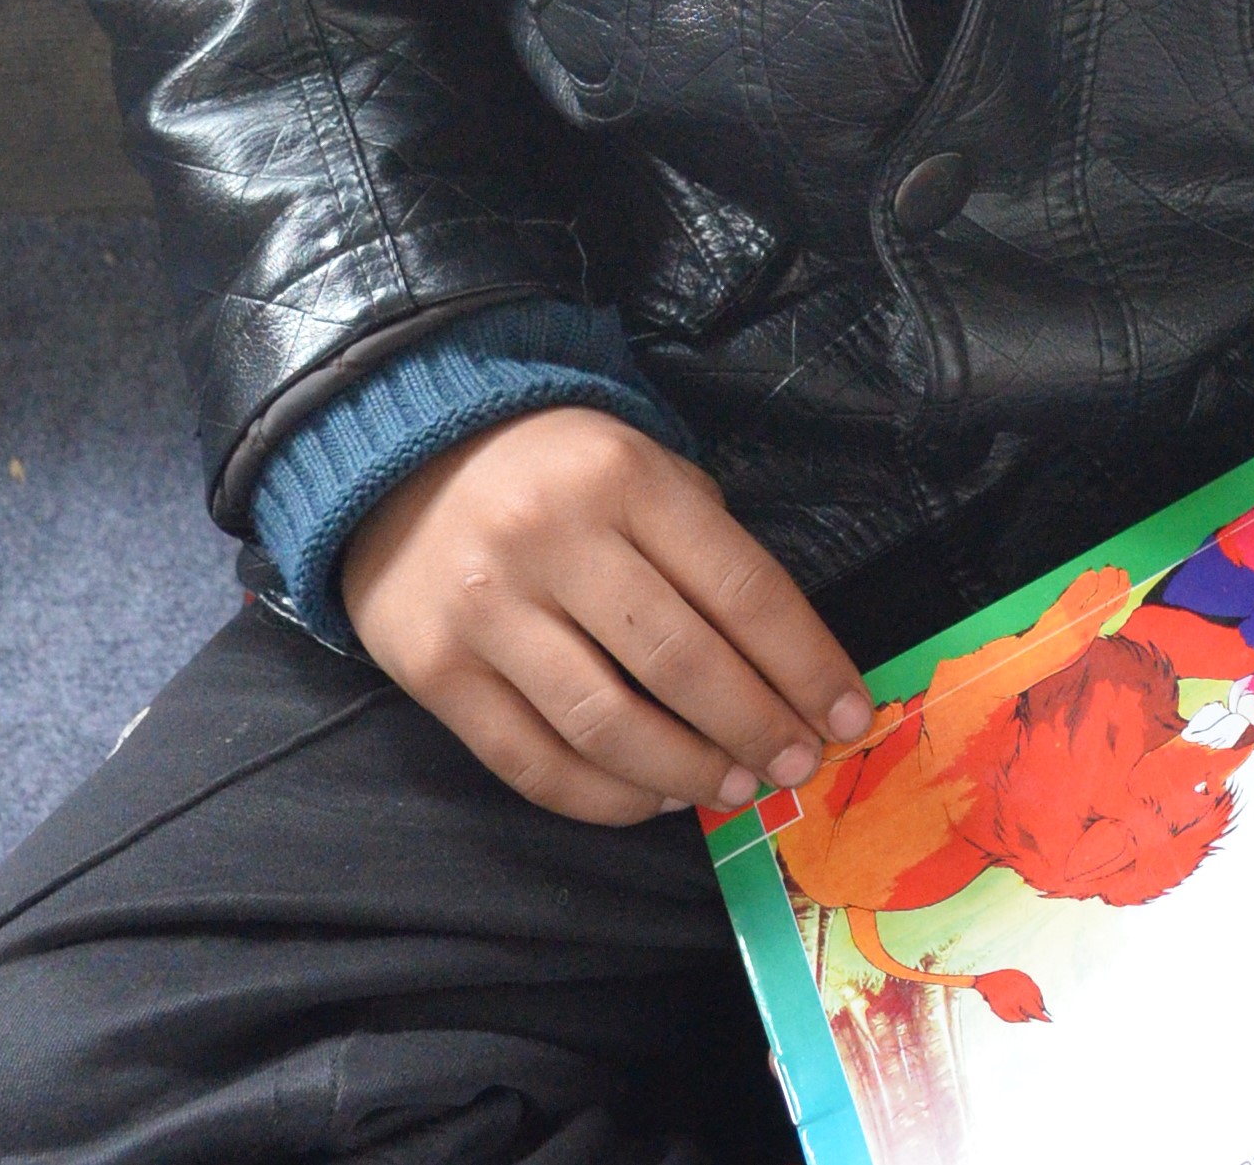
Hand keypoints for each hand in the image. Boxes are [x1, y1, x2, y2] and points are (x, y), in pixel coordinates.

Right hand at [341, 406, 874, 824]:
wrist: (404, 455)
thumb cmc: (556, 469)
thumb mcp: (641, 467)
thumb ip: (705, 549)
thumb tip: (788, 669)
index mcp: (621, 477)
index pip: (739, 588)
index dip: (804, 664)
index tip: (848, 717)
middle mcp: (551, 539)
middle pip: (681, 663)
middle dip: (757, 727)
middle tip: (799, 765)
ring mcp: (485, 610)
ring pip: (608, 726)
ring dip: (688, 773)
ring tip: (735, 788)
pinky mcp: (434, 672)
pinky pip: (533, 763)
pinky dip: (604, 798)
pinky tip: (652, 798)